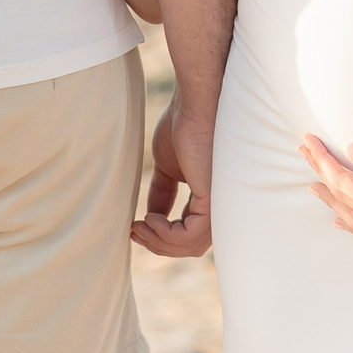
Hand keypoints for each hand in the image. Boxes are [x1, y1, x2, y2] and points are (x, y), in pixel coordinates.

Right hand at [132, 98, 214, 256]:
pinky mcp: (213, 202)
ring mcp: (219, 206)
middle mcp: (220, 206)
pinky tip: (150, 218)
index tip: (135, 227)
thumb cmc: (182, 127)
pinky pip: (188, 236)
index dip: (161, 236)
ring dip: (158, 241)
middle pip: (189, 246)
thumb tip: (150, 218)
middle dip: (157, 244)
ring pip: (189, 246)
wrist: (193, 106)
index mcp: (209, 198)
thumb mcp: (168, 168)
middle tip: (133, 232)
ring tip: (138, 226)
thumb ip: (162, 193)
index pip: (189, 232)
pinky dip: (166, 234)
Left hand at [298, 134, 352, 238]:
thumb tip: (351, 150)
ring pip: (349, 215)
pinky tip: (341, 222)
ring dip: (329, 198)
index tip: (307, 139)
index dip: (321, 157)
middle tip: (301, 151)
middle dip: (319, 171)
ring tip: (311, 187)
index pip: (340, 177)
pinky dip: (348, 222)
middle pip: (339, 195)